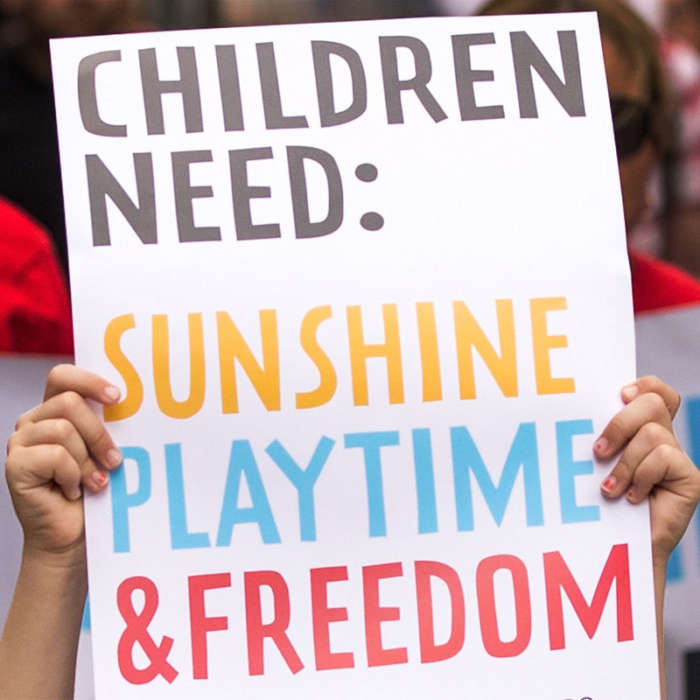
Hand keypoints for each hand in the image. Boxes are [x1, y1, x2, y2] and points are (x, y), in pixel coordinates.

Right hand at [5, 364, 121, 566]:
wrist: (74, 535)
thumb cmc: (94, 489)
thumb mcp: (105, 449)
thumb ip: (109, 424)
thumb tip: (135, 404)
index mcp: (55, 410)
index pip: (63, 376)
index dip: (90, 381)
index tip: (118, 397)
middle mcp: (34, 421)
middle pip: (70, 402)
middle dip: (99, 433)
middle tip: (115, 460)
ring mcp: (20, 442)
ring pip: (64, 429)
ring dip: (88, 459)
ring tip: (96, 481)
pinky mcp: (14, 465)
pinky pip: (55, 455)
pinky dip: (73, 475)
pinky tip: (73, 491)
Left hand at [594, 375, 699, 564]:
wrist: (619, 548)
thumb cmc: (599, 503)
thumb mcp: (594, 463)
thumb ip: (599, 437)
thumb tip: (574, 413)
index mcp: (641, 429)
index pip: (654, 390)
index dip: (643, 384)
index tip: (620, 395)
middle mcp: (663, 438)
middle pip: (652, 402)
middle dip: (620, 423)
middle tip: (598, 451)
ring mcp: (678, 458)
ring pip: (652, 433)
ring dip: (625, 463)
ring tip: (610, 488)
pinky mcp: (690, 478)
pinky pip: (664, 458)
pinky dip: (641, 477)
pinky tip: (632, 497)